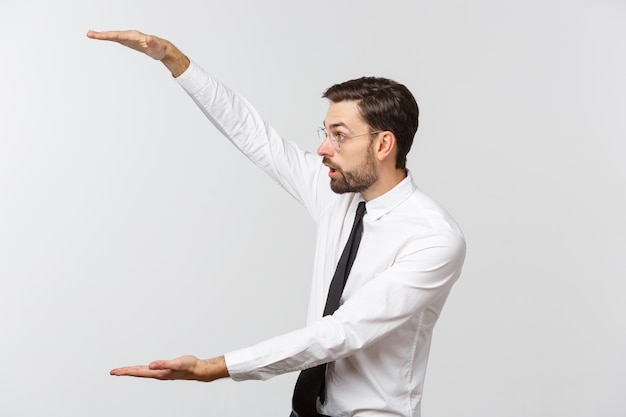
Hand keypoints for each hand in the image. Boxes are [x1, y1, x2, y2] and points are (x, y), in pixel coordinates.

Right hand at [87, 30, 165, 59]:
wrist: (161, 48)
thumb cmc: (159, 48)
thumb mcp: (156, 48)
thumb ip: (153, 43)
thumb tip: (149, 38)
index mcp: (134, 36)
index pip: (118, 35)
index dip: (108, 35)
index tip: (98, 36)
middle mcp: (129, 35)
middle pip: (113, 34)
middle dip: (101, 34)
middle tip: (89, 34)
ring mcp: (128, 37)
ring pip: (113, 35)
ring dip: (102, 35)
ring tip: (90, 35)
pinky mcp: (128, 41)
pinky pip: (115, 38)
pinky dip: (107, 38)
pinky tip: (101, 37)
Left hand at [110, 355, 228, 381]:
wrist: (198, 369)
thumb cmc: (189, 366)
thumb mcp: (176, 363)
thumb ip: (163, 364)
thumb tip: (150, 365)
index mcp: (158, 373)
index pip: (138, 372)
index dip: (126, 371)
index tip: (115, 372)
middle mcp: (157, 373)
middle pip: (137, 373)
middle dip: (125, 372)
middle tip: (113, 372)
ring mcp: (160, 372)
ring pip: (142, 372)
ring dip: (132, 371)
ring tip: (123, 370)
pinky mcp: (164, 369)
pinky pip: (148, 369)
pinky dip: (141, 368)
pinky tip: (142, 368)